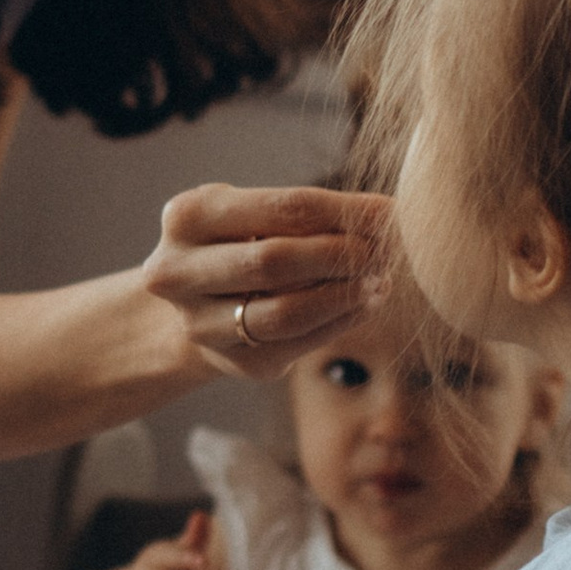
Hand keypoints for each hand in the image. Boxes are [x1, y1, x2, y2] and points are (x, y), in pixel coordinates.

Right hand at [144, 182, 394, 383]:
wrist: (192, 303)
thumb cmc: (236, 243)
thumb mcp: (252, 213)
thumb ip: (306, 214)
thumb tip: (382, 216)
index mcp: (188, 217)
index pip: (282, 208)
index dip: (345, 211)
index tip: (390, 212)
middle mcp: (180, 272)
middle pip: (276, 261)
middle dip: (342, 255)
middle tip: (385, 250)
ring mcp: (201, 323)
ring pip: (286, 313)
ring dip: (344, 296)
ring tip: (380, 280)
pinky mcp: (230, 362)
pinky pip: (297, 343)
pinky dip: (340, 322)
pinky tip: (365, 305)